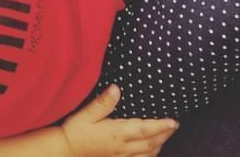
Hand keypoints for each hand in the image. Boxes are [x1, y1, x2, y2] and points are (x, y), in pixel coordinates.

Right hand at [60, 85, 177, 156]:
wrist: (66, 151)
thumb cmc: (76, 131)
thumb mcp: (87, 114)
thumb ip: (103, 102)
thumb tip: (116, 88)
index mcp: (117, 133)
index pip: (145, 130)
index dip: (161, 126)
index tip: (173, 121)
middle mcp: (122, 147)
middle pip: (150, 143)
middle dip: (164, 135)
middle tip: (174, 126)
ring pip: (147, 154)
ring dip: (159, 145)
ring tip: (166, 136)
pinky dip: (149, 156)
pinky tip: (151, 151)